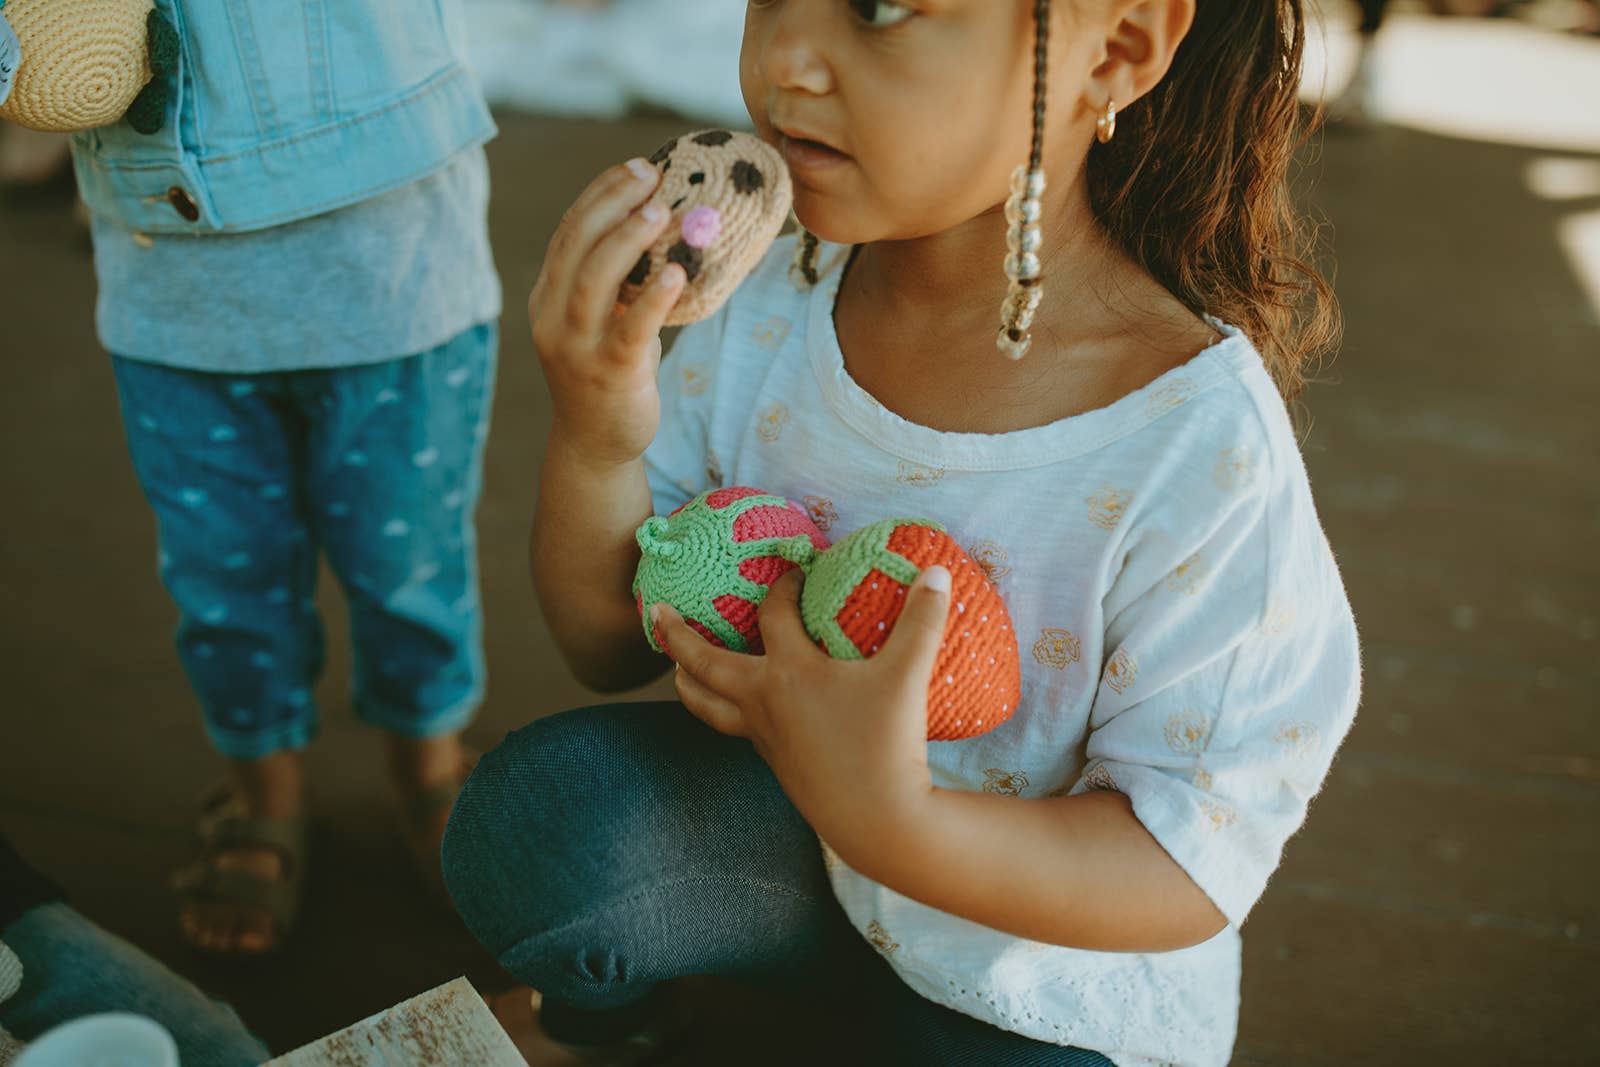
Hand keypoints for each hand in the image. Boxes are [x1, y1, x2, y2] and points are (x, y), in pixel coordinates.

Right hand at [529, 158, 685, 465]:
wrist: (595, 443)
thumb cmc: (609, 372)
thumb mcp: (604, 319)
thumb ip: (618, 281)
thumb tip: (667, 225)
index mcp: (548, 296)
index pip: (569, 232)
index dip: (601, 194)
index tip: (637, 167)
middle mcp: (553, 316)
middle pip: (577, 246)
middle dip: (614, 203)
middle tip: (652, 175)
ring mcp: (576, 346)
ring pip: (595, 281)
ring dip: (628, 240)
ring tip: (662, 211)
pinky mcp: (607, 373)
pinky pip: (630, 329)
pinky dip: (653, 298)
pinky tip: (677, 275)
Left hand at [655, 566, 953, 863]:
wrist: (878, 820)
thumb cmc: (888, 744)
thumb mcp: (908, 675)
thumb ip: (923, 619)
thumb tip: (939, 568)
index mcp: (789, 673)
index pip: (774, 615)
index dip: (784, 586)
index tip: (795, 570)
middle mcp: (764, 702)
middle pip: (706, 663)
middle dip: (678, 635)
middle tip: (655, 613)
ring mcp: (764, 736)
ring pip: (707, 705)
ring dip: (688, 682)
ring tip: (675, 670)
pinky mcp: (774, 763)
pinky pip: (734, 729)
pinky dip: (720, 711)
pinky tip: (736, 710)